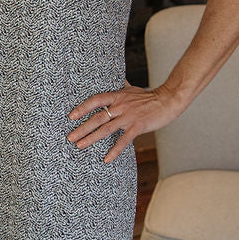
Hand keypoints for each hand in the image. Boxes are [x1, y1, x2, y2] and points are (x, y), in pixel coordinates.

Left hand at [67, 84, 184, 161]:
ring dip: (91, 138)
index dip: (82, 107)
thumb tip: (115, 80)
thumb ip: (120, 86)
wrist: (168, 100)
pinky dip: (114, 150)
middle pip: (97, 117)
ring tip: (80, 146)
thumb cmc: (149, 96)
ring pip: (106, 129)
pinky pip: (124, 140)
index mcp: (117, 96)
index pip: (96, 100)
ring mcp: (129, 117)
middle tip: (70, 137)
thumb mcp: (131, 89)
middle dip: (82, 127)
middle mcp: (120, 106)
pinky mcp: (138, 126)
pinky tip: (106, 159)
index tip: (71, 116)